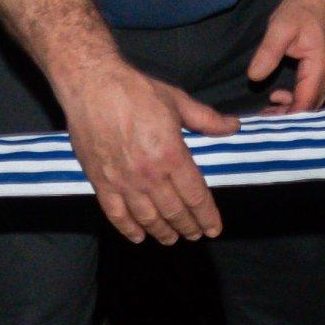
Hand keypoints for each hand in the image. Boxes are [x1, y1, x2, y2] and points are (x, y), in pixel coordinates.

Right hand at [61, 62, 236, 243]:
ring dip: (162, 232)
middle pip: (174, 212)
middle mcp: (149, 175)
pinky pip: (116, 214)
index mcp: (171, 156)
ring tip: (171, 239)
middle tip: (195, 235)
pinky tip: (138, 236)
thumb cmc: (135, 90)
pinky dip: (128, 229)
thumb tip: (233, 127)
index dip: (207, 216)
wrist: (91, 85)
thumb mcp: (177, 100)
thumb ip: (206, 119)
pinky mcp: (100, 182)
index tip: (214, 228)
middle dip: (188, 227)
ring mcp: (123, 181)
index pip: (195, 196)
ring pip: (147, 218)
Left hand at [245, 0, 324, 113]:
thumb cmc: (301, 9)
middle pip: (312, 106)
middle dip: (290, 115)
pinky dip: (298, 98)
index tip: (269, 121)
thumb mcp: (279, 28)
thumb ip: (268, 54)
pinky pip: (314, 90)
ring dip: (293, 107)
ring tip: (269, 108)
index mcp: (319, 66)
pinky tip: (280, 95)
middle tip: (265, 118)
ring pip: (314, 99)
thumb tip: (255, 78)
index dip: (289, 116)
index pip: (306, 102)